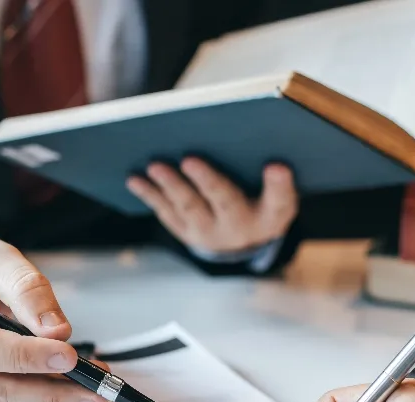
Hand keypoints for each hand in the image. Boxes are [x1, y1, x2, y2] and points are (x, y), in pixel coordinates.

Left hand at [126, 158, 297, 254]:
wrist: (242, 242)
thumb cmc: (262, 202)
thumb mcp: (277, 193)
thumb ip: (274, 176)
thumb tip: (261, 146)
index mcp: (271, 216)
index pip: (280, 201)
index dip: (279, 185)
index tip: (276, 166)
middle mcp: (240, 228)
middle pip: (225, 202)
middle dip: (207, 181)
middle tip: (190, 159)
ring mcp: (209, 233)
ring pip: (188, 207)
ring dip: (170, 186)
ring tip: (155, 166)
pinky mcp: (185, 232)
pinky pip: (166, 212)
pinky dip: (149, 194)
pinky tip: (134, 179)